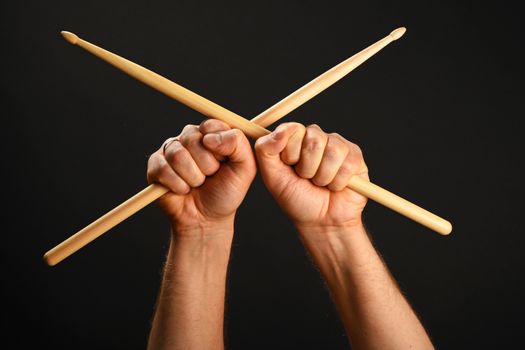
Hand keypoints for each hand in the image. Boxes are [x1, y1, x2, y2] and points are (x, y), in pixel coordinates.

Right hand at [147, 119, 255, 233]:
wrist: (207, 218)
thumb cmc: (226, 192)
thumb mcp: (245, 168)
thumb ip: (239, 144)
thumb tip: (210, 136)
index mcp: (211, 134)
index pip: (210, 125)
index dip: (218, 146)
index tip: (223, 161)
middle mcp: (189, 138)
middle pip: (192, 138)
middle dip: (207, 165)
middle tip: (210, 177)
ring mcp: (170, 150)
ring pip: (177, 155)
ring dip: (193, 177)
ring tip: (197, 184)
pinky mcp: (155, 166)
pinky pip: (163, 169)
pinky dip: (178, 185)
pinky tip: (183, 190)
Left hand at [255, 123, 367, 230]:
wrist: (320, 221)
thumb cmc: (296, 198)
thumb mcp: (272, 176)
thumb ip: (265, 150)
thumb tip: (280, 130)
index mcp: (296, 138)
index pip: (293, 129)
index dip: (291, 154)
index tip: (290, 167)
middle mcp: (317, 137)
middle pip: (314, 140)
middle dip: (307, 168)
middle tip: (307, 179)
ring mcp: (338, 145)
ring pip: (333, 152)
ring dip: (323, 177)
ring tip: (321, 184)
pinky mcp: (355, 157)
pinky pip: (348, 164)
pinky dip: (338, 182)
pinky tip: (335, 186)